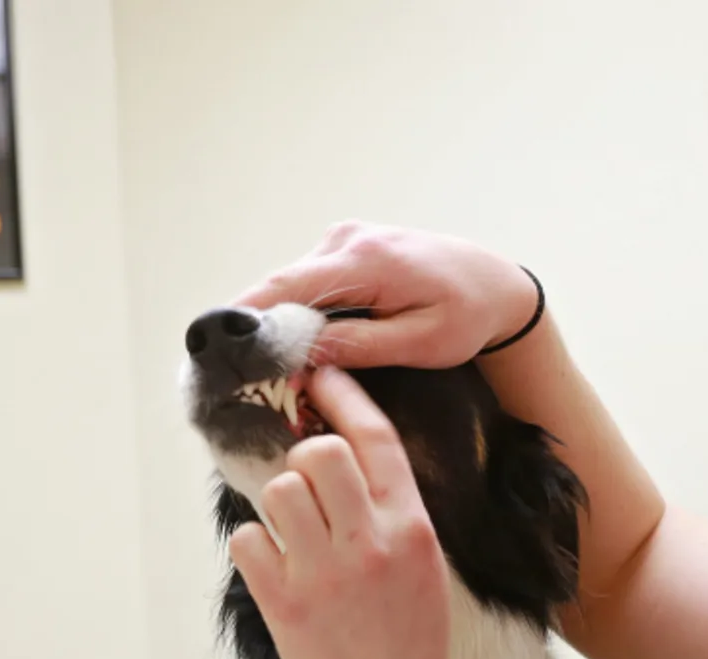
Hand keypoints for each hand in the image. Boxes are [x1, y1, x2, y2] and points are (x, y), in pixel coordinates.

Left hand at [225, 365, 451, 658]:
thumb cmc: (408, 633)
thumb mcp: (423, 561)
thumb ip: (391, 507)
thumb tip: (344, 448)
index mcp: (410, 527)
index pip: (376, 439)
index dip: (345, 396)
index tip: (321, 376)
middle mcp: (368, 543)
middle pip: (318, 453)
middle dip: (305, 457)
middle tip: (311, 487)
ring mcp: (323, 573)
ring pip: (277, 490)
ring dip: (281, 506)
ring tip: (297, 538)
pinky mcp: (282, 602)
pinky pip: (246, 539)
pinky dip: (255, 548)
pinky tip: (277, 570)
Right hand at [234, 221, 537, 369]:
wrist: (497, 283)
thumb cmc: (468, 316)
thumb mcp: (421, 342)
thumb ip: (359, 346)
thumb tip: (297, 357)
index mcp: (367, 260)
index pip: (287, 288)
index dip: (245, 318)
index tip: (211, 348)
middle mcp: (348, 239)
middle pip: (280, 286)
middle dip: (255, 327)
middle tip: (227, 372)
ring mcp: (344, 238)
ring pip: (291, 285)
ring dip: (276, 321)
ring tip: (257, 364)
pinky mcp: (345, 246)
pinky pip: (308, 281)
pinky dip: (296, 310)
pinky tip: (291, 343)